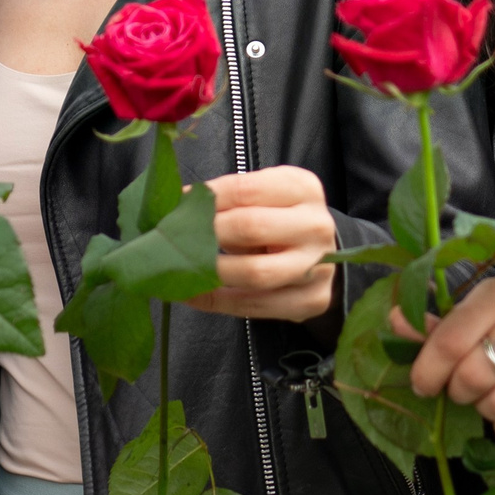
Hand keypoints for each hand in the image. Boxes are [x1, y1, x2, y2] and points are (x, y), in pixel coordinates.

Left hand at [189, 166, 336, 321]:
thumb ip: (226, 200)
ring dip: (211, 273)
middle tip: (174, 240)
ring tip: (180, 269)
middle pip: (250, 228)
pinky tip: (195, 294)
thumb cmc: (278, 219)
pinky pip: (257, 306)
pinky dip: (219, 302)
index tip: (174, 206)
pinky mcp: (313, 300)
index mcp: (302, 188)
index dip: (204, 199)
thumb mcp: (261, 198)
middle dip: (205, 234)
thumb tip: (174, 206)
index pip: (244, 189)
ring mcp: (320, 266)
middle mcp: (316, 225)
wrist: (319, 253)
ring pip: (256, 274)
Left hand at [403, 278, 494, 444]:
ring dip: (485, 411)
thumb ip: (438, 325)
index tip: (422, 384)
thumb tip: (396, 321)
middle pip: (474, 377)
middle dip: (458, 391)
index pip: (451, 341)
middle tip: (461, 388)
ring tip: (487, 397)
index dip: (427, 370)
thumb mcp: (477, 312)